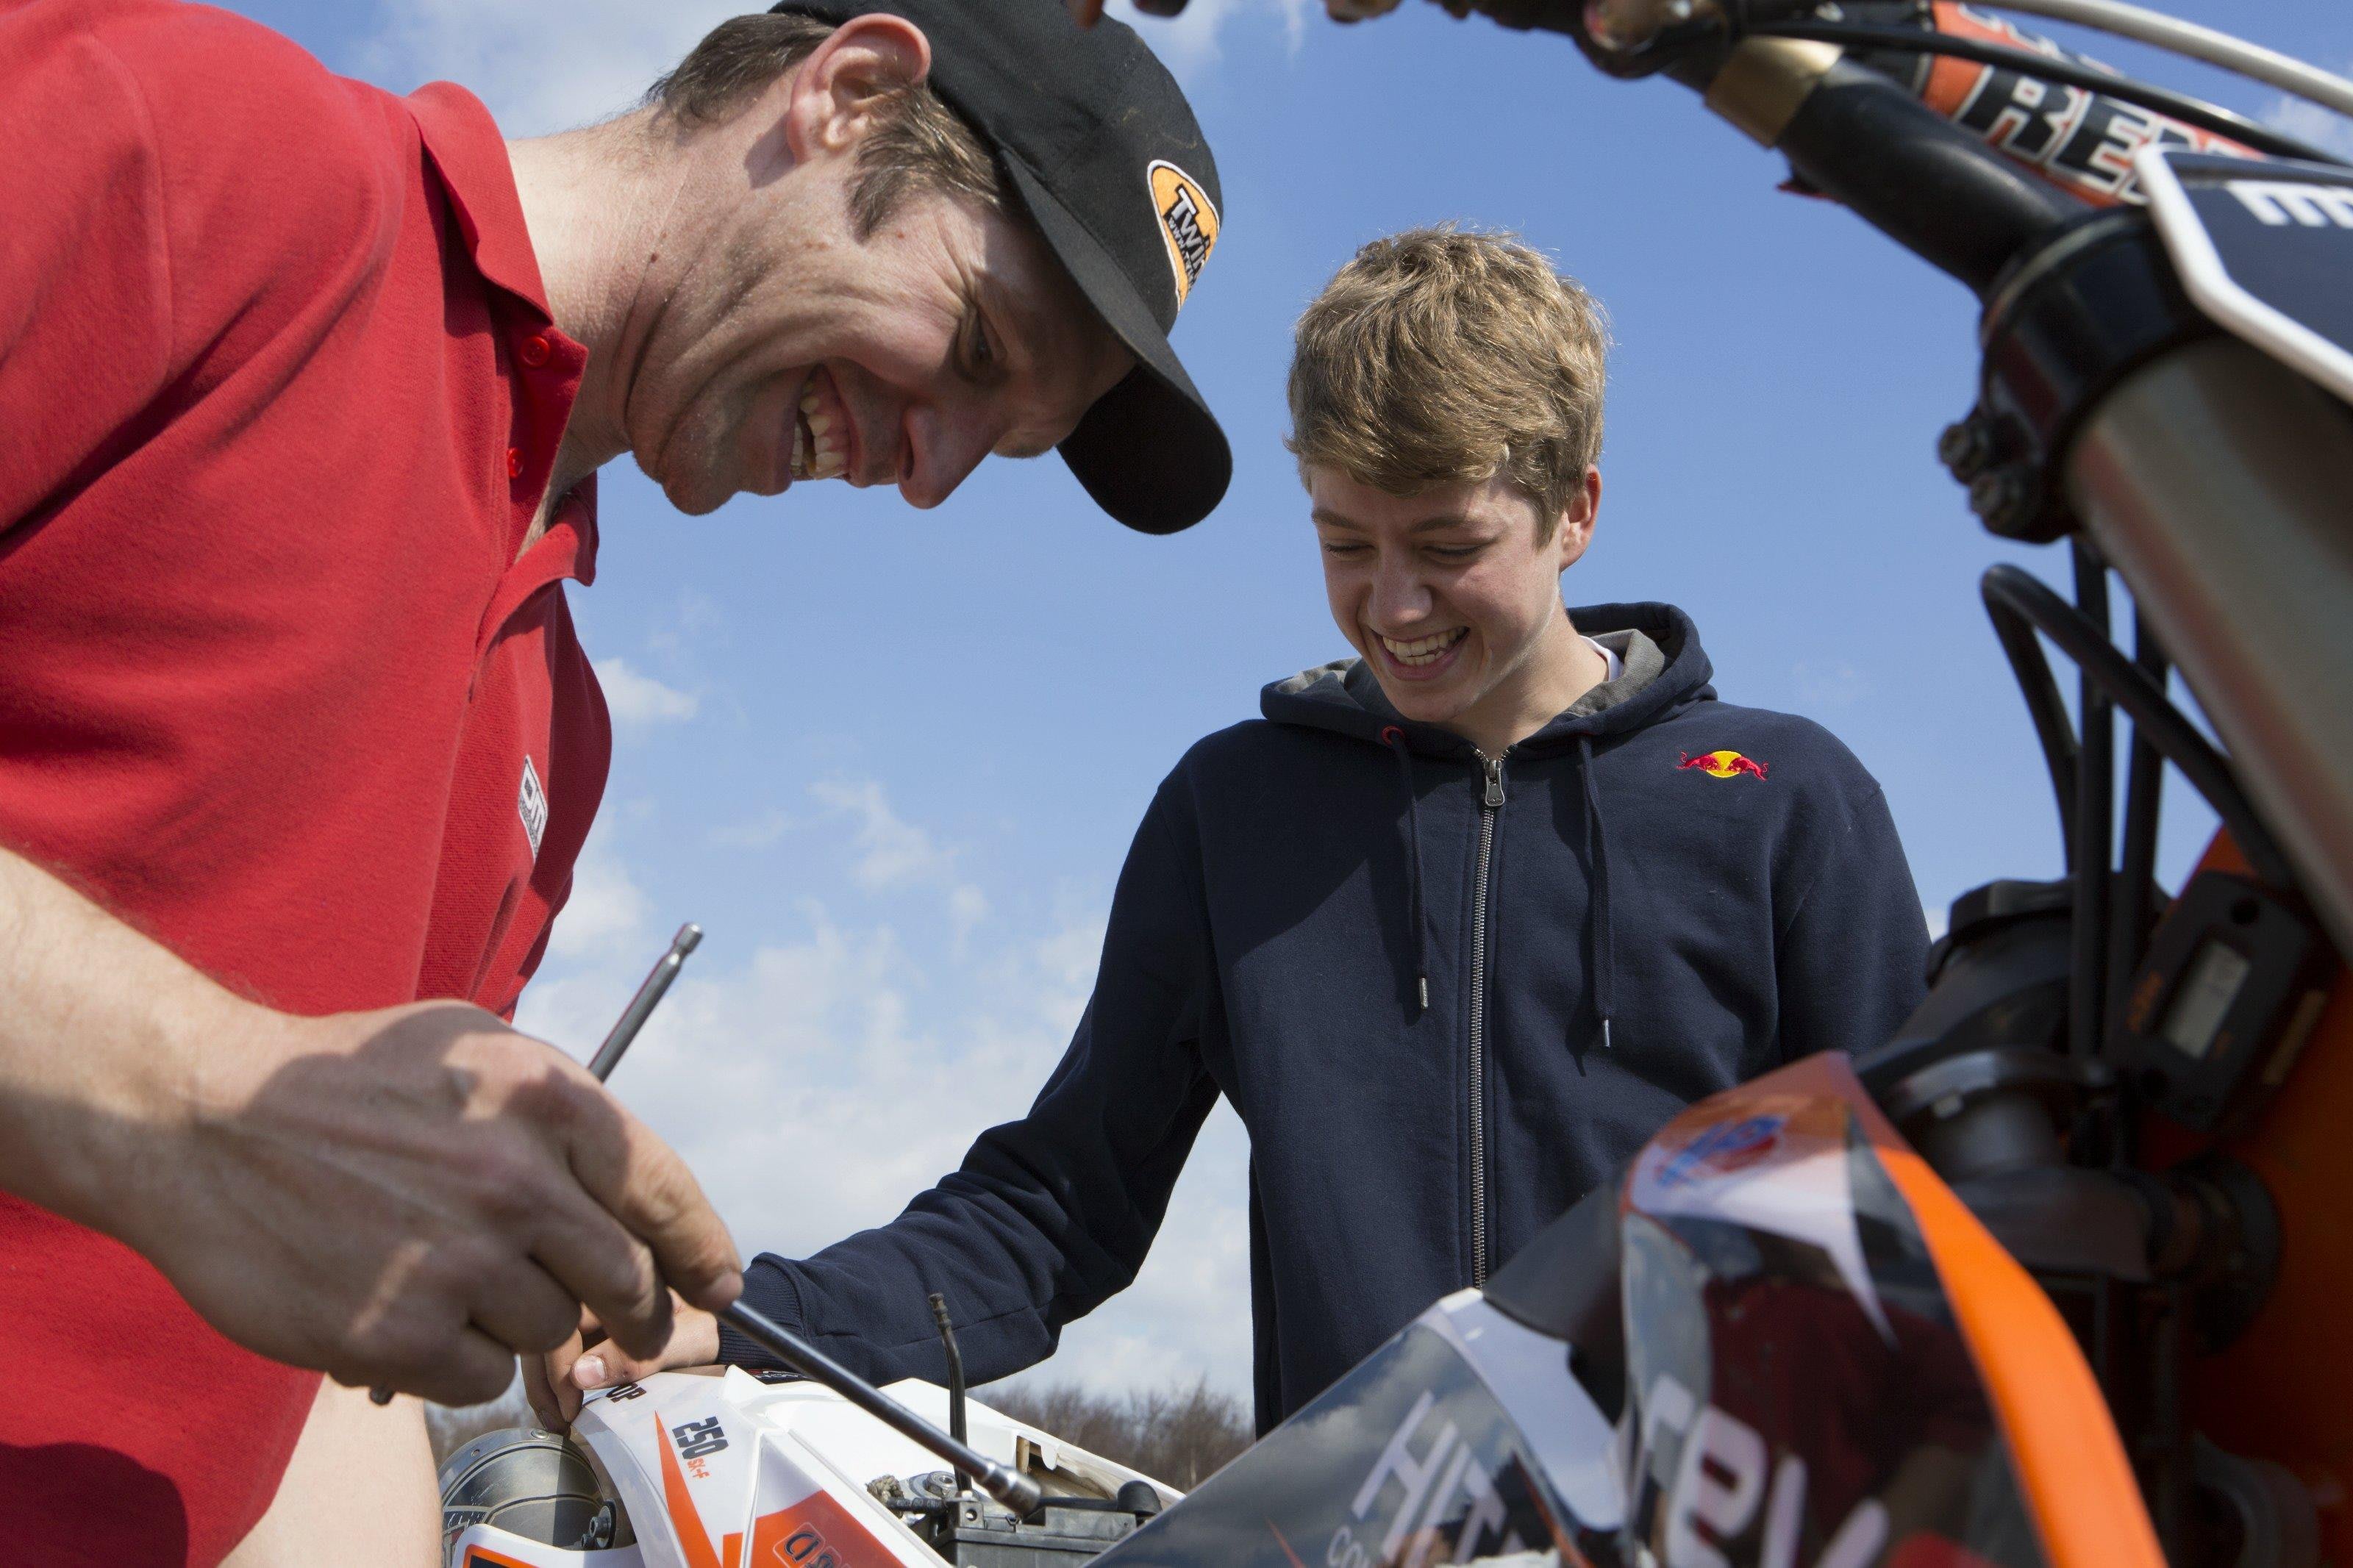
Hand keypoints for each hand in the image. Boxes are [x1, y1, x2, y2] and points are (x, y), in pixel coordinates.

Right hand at [114, 998, 740, 1405]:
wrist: (202, 1119)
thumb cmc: (344, 1079)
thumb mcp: (474, 1046)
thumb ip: (562, 1112)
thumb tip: (636, 1190)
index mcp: (548, 1101)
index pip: (665, 1193)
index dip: (702, 1250)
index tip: (717, 1282)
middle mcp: (516, 1180)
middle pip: (624, 1281)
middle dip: (636, 1313)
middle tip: (626, 1325)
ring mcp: (458, 1261)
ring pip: (550, 1332)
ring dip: (522, 1322)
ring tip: (458, 1281)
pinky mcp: (399, 1333)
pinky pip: (479, 1376)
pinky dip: (457, 1359)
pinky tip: (411, 1313)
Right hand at [524, 1294, 721, 1429]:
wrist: (733, 1329)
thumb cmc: (716, 1328)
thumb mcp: (689, 1342)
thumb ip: (642, 1356)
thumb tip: (580, 1374)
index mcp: (626, 1266)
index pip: (567, 1307)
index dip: (559, 1360)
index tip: (570, 1403)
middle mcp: (598, 1278)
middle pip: (547, 1320)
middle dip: (544, 1376)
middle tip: (558, 1419)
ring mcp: (588, 1298)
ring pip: (543, 1333)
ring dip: (544, 1379)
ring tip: (557, 1418)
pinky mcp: (585, 1321)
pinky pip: (553, 1343)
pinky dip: (552, 1376)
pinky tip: (560, 1405)